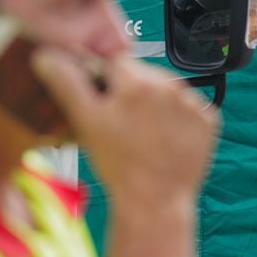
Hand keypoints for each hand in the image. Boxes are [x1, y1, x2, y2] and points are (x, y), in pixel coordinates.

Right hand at [32, 49, 218, 209]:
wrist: (155, 202)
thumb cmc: (119, 165)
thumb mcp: (86, 122)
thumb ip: (67, 82)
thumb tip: (46, 55)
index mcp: (138, 82)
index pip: (118, 62)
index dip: (109, 84)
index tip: (108, 107)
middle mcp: (170, 86)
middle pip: (145, 75)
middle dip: (134, 93)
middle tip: (125, 126)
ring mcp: (193, 103)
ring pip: (168, 92)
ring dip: (158, 105)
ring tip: (146, 136)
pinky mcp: (210, 121)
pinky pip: (191, 109)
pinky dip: (180, 120)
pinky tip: (166, 140)